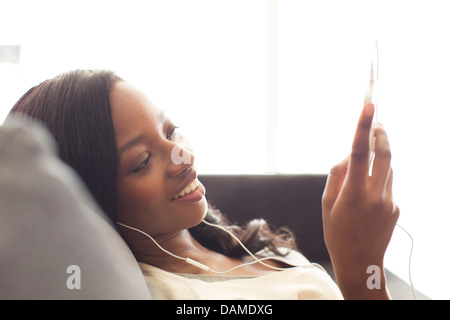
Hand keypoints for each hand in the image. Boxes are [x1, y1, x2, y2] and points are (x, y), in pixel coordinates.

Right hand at [322, 103, 399, 299]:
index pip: (358, 153)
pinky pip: (387, 184)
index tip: (369, 107)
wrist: (360, 263)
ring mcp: (389, 201)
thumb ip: (336, 176)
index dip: (362, 127)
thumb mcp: (326, 204)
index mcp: (353, 194)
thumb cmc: (337, 234)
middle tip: (376, 121)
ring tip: (362, 170)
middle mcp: (375, 195)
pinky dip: (377, 180)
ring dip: (377, 160)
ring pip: (387, 169)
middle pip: (384, 154)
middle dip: (380, 134)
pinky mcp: (396, 207)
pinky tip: (366, 197)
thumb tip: (346, 158)